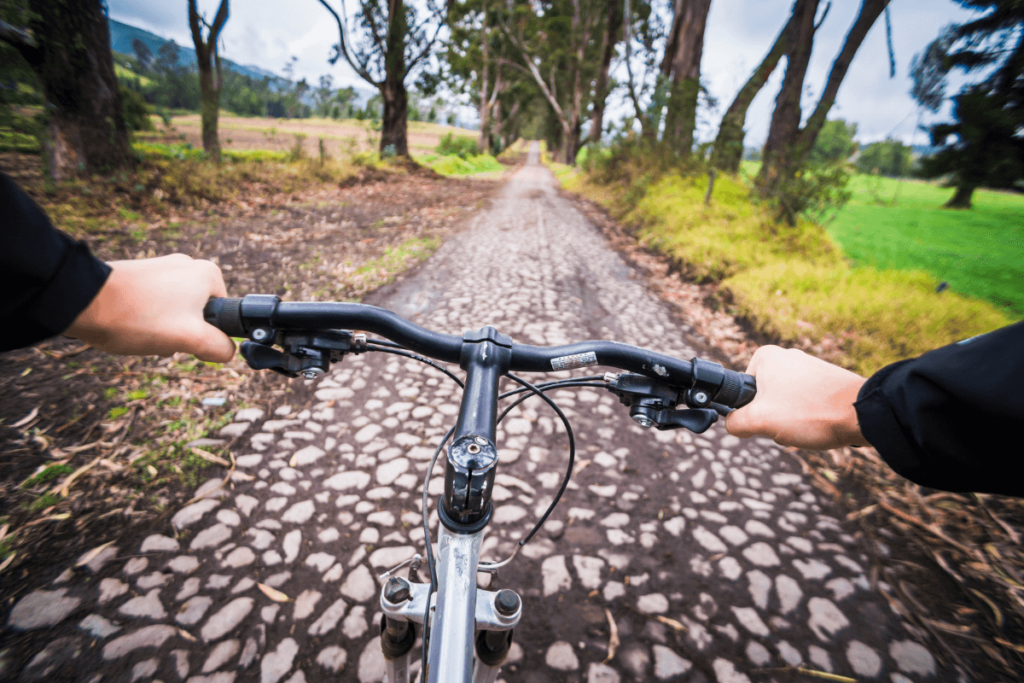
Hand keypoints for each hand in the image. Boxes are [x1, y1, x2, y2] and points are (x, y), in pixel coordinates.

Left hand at [65, 254, 234, 362]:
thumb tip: (227, 351)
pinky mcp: (140, 275)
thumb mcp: (190, 339)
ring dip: (162, 328)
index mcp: (209, 274)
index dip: (207, 336)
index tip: (184, 338)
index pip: (224, 318)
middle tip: (161, 336)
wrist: (83, 301)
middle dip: (182, 333)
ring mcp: (162, 267)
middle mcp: (189, 265)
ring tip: (141, 330)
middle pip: (199, 316)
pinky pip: (155, 305)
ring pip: (176, 313)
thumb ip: (219, 347)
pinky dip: (145, 318)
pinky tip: (130, 324)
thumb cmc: (138, 317)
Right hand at [724, 345, 868, 450]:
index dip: (749, 413)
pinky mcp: (825, 381)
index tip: (766, 420)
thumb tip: (732, 424)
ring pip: (785, 404)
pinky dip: (809, 418)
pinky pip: (806, 404)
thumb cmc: (810, 412)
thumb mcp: (759, 421)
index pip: (741, 393)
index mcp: (765, 357)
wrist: (862, 414)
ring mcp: (808, 367)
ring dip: (792, 421)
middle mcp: (786, 356)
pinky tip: (820, 424)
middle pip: (763, 399)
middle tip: (787, 425)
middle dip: (772, 418)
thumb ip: (734, 422)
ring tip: (807, 424)